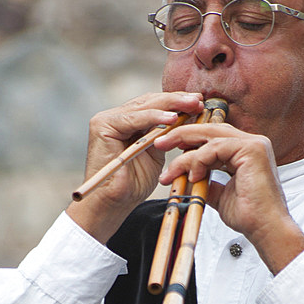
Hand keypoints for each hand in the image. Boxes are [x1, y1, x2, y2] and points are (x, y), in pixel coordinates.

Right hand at [67, 91, 202, 241]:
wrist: (113, 203)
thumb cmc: (134, 184)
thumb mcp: (156, 153)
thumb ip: (165, 134)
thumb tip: (189, 115)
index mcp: (127, 121)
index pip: (155, 105)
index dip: (177, 103)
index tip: (200, 103)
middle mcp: (115, 117)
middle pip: (150, 101)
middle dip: (177, 100)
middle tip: (199, 100)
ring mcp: (107, 119)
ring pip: (144, 106)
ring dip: (170, 105)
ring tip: (191, 105)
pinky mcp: (103, 126)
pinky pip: (135, 119)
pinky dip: (155, 117)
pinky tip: (173, 118)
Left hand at [156, 122, 303, 274]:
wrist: (266, 230)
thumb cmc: (249, 216)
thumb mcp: (220, 195)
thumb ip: (207, 181)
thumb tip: (189, 178)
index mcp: (245, 151)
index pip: (212, 136)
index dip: (188, 141)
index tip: (167, 149)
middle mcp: (251, 143)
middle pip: (210, 129)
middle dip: (181, 136)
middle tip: (159, 144)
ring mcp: (254, 144)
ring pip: (210, 137)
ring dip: (185, 154)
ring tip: (170, 171)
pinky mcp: (253, 150)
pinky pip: (216, 147)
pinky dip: (199, 160)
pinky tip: (193, 176)